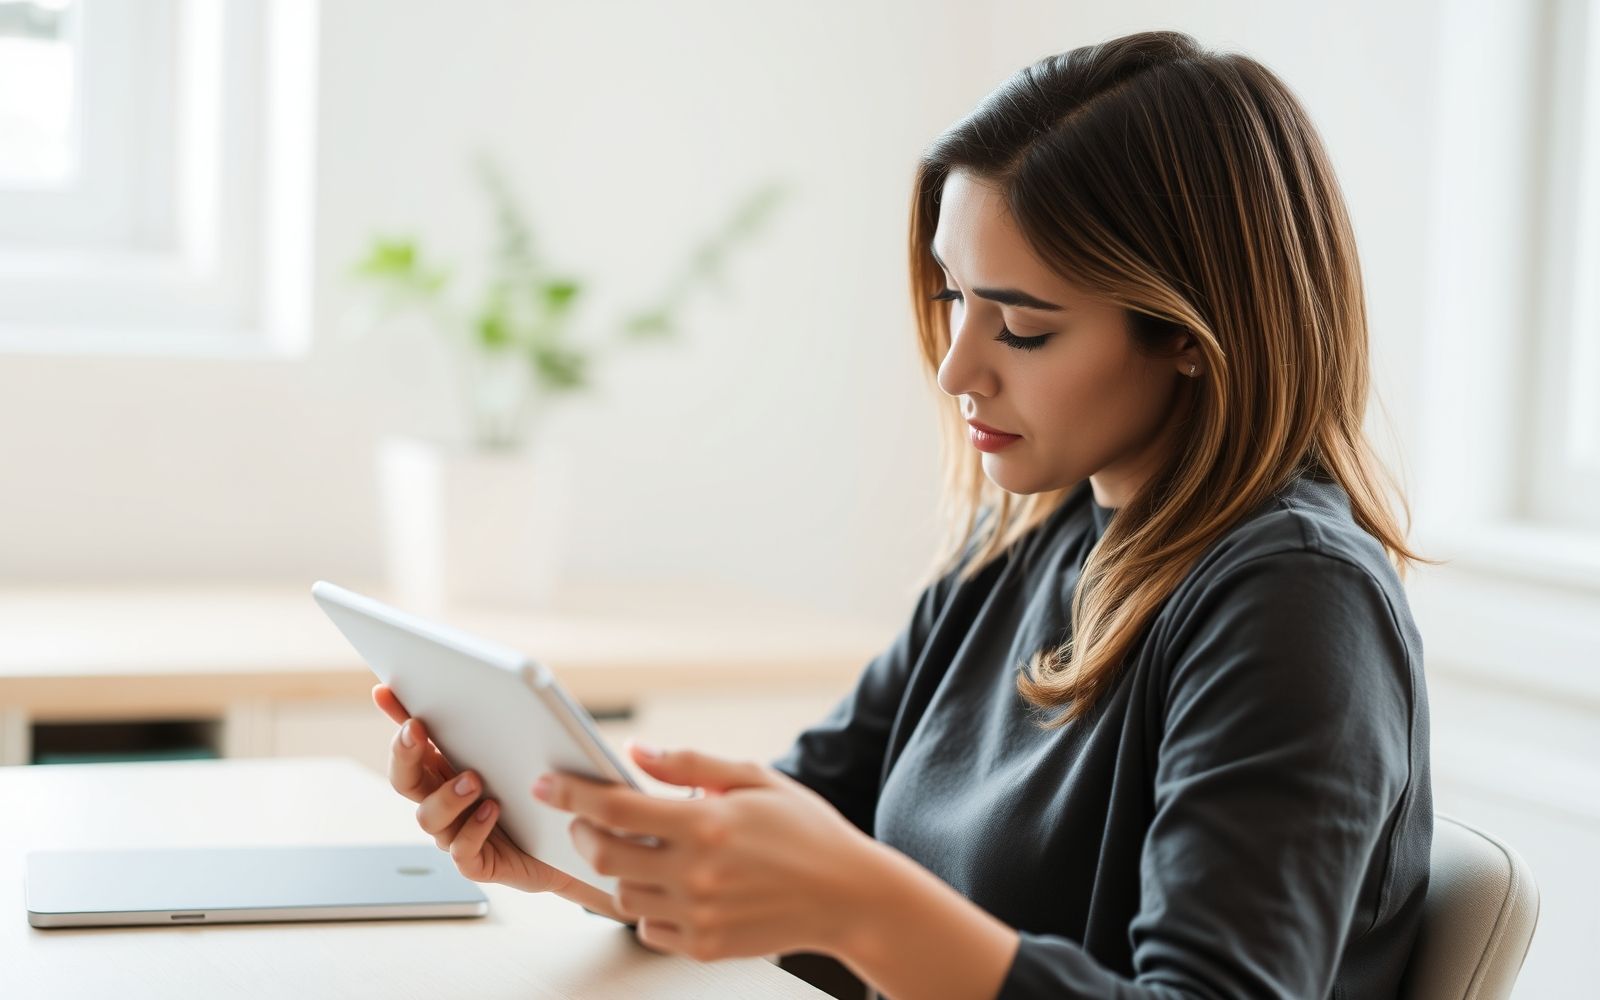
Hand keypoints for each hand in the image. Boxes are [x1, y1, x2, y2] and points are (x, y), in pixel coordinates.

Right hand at [372, 682, 571, 895]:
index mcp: (446, 770)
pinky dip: (473, 828)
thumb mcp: (518, 753)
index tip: (387, 692)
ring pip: (427, 817)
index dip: (395, 718)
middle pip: (404, 780)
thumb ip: (493, 726)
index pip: (410, 742)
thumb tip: (482, 683)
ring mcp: (455, 833)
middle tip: (416, 731)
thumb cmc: (537, 796)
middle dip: (404, 754)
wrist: (566, 846)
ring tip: (473, 779)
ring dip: (446, 796)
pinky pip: (462, 850)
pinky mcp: (476, 862)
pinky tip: (492, 809)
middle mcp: (443, 802)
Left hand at [533, 739, 883, 962]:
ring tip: (637, 851)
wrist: (851, 896)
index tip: (548, 782)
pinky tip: (669, 886)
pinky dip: (648, 907)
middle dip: (582, 832)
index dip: (572, 792)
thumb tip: (635, 751)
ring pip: (621, 896)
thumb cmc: (808, 832)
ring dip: (616, 871)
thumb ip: (689, 764)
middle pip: (603, 855)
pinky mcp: (706, 946)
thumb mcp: (754, 779)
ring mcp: (699, 915)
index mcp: (706, 823)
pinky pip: (649, 929)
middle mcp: (696, 872)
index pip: (615, 806)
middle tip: (586, 818)